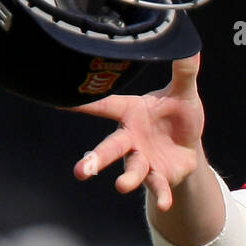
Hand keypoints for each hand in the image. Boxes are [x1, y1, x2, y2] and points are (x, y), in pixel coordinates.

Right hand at [70, 53, 204, 211]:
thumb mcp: (184, 91)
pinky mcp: (159, 176)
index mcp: (131, 112)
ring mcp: (143, 159)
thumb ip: (184, 70)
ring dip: (126, 179)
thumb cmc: (178, 115)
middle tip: (82, 171)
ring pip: (131, 169)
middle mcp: (131, 138)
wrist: (189, 147)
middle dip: (96, 159)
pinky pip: (158, 186)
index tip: (56, 98)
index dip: (81, 104)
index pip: (103, 105)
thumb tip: (187, 41)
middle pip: (110, 148)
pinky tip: (164, 204)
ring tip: (120, 187)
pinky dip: (161, 195)